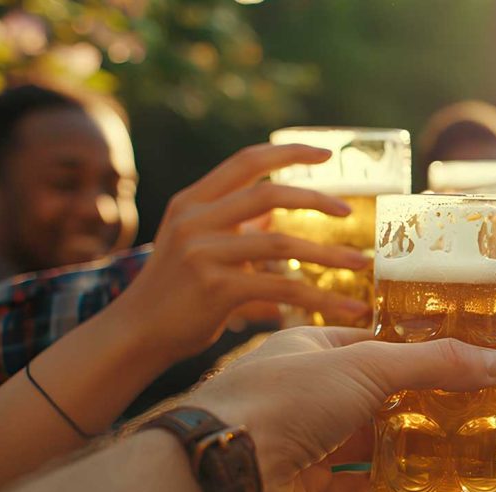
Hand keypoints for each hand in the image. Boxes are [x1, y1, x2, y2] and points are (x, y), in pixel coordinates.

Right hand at [109, 144, 371, 363]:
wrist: (134, 335)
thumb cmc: (174, 293)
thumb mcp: (195, 245)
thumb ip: (234, 228)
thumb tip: (276, 220)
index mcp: (192, 201)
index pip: (246, 161)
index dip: (288, 153)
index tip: (326, 153)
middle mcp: (195, 220)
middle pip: (269, 194)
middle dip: (315, 199)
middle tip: (349, 212)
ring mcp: (204, 253)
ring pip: (282, 243)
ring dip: (328, 254)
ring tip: (361, 263)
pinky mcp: (216, 289)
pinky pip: (282, 289)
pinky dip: (321, 299)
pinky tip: (348, 308)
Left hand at [184, 327, 495, 491]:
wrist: (225, 471)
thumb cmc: (279, 400)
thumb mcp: (366, 366)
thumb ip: (432, 364)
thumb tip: (494, 361)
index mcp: (310, 350)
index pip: (369, 342)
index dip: (412, 346)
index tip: (457, 353)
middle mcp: (305, 395)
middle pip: (372, 394)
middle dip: (416, 399)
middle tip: (469, 400)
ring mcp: (304, 444)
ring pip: (365, 442)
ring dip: (404, 444)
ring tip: (457, 441)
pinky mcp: (305, 491)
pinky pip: (352, 489)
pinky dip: (384, 488)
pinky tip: (419, 485)